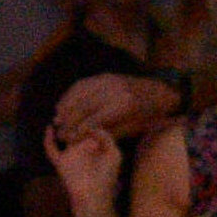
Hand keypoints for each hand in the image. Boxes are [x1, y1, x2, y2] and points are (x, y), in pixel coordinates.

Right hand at [47, 119, 122, 216]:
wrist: (94, 196)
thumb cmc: (107, 177)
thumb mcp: (114, 154)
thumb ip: (107, 138)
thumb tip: (92, 127)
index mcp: (97, 146)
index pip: (91, 127)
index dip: (91, 118)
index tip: (92, 109)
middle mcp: (83, 148)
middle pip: (76, 128)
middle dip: (75, 120)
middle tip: (76, 112)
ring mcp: (71, 154)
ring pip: (64, 134)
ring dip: (64, 126)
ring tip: (64, 118)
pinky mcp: (60, 162)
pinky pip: (50, 148)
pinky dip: (48, 138)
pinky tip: (50, 128)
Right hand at [52, 71, 168, 148]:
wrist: (160, 92)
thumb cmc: (147, 116)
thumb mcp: (132, 129)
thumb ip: (109, 133)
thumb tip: (84, 139)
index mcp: (123, 106)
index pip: (93, 121)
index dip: (78, 132)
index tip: (67, 140)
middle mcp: (113, 90)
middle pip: (84, 107)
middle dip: (69, 121)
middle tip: (58, 132)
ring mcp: (108, 80)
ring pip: (80, 93)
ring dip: (65, 107)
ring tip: (57, 120)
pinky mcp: (104, 76)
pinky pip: (82, 84)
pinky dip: (70, 94)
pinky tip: (63, 104)